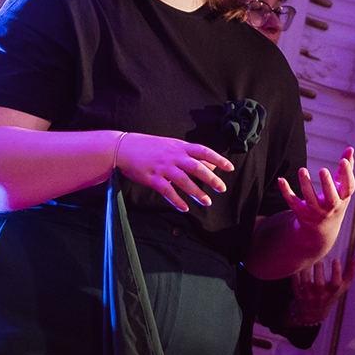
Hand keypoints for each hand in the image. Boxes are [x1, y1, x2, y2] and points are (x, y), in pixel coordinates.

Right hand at [116, 132, 233, 211]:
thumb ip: (191, 155)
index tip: (230, 168)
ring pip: (184, 181)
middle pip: (196, 167)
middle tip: (222, 188)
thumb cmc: (150, 147)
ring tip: (206, 202)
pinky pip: (167, 191)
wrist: (124, 147)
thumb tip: (212, 163)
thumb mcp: (172, 146)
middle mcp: (173, 156)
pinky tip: (184, 208)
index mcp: (179, 146)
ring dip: (196, 192)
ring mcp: (163, 167)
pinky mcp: (152, 178)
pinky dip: (177, 200)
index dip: (218, 159)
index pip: (203, 151)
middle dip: (211, 179)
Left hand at [276, 148, 354, 238]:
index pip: (348, 187)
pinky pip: (293, 202)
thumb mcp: (342, 188)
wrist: (323, 230)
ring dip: (306, 185)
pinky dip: (286, 192)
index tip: (343, 160)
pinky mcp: (301, 213)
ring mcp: (315, 212)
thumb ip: (346, 169)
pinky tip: (281, 179)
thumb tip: (350, 148)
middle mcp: (331, 207)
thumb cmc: (335, 202)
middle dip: (327, 184)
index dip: (348, 174)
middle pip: (330, 198)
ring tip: (302, 170)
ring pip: (310, 200)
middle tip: (323, 170)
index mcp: (343, 198)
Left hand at [288, 254, 354, 325]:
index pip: (336, 283)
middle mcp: (321, 295)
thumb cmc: (330, 295)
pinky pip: (295, 283)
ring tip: (307, 259)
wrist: (314, 313)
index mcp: (332, 292)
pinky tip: (298, 265)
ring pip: (305, 282)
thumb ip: (350, 272)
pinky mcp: (298, 295)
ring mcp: (309, 296)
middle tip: (318, 257)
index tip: (336, 259)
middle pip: (319, 283)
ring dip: (306, 269)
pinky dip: (296, 274)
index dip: (337, 271)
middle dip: (319, 268)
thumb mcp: (342, 287)